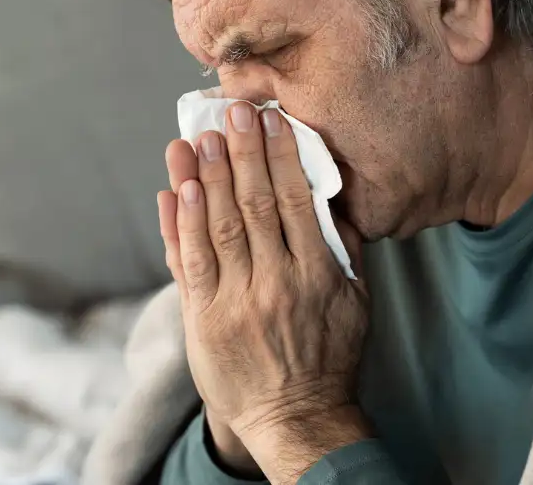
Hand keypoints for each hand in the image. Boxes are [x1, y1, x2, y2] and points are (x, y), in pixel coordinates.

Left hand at [158, 102, 371, 483]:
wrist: (297, 419)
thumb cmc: (330, 356)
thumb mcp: (356, 301)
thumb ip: (344, 247)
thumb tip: (332, 192)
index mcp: (318, 275)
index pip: (296, 201)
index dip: (280, 156)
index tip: (270, 120)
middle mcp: (277, 284)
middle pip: (254, 205)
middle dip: (240, 153)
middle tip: (230, 113)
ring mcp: (237, 303)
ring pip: (218, 227)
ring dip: (206, 178)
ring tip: (197, 139)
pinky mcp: (204, 321)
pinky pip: (189, 263)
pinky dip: (180, 224)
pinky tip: (176, 190)